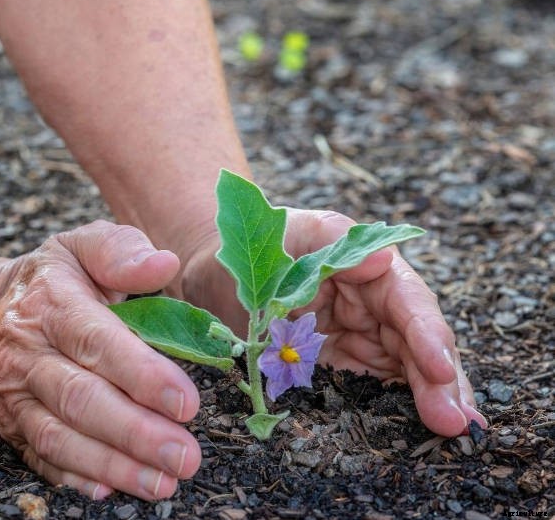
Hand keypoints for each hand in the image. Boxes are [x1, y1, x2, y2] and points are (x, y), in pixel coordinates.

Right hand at [0, 221, 201, 500]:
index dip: (141, 374)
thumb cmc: (46, 283)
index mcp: (52, 304)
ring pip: (60, 437)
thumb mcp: (78, 248)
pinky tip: (110, 490)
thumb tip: (164, 264)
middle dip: (136, 433)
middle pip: (81, 398)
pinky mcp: (11, 427)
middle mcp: (28, 354)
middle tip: (186, 456)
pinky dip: (74, 477)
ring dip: (113, 465)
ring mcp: (15, 396)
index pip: (96, 341)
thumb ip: (121, 251)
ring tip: (163, 482)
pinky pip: (40, 458)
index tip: (186, 401)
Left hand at [177, 208, 486, 436]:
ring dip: (432, 400)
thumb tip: (384, 259)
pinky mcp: (339, 368)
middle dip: (440, 380)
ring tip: (455, 430)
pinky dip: (398, 410)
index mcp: (366, 269)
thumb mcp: (286, 233)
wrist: (213, 272)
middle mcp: (371, 305)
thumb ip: (330, 243)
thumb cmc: (249, 246)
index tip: (440, 368)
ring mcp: (358, 339)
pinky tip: (418, 435)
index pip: (407, 302)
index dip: (427, 335)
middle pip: (416, 342)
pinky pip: (373, 389)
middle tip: (456, 421)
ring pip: (405, 370)